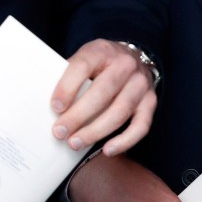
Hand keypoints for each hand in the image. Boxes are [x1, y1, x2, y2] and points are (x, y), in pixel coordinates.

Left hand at [50, 39, 157, 154]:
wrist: (132, 58)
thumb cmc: (101, 64)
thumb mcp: (85, 58)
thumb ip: (70, 76)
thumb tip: (51, 106)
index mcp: (102, 50)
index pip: (83, 66)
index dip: (68, 87)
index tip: (55, 107)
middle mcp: (125, 64)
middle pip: (102, 92)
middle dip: (78, 116)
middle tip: (60, 132)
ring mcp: (140, 83)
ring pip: (119, 111)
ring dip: (96, 131)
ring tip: (75, 143)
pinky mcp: (150, 102)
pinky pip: (141, 126)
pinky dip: (124, 141)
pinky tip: (107, 150)